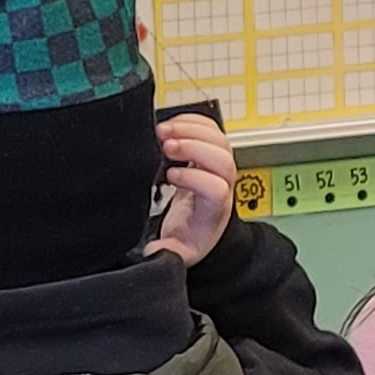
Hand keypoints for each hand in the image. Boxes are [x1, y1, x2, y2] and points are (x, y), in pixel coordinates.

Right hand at [151, 109, 234, 263]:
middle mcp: (223, 183)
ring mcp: (219, 164)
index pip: (217, 188)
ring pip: (217, 138)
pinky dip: (191, 120)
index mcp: (215, 208)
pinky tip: (172, 123)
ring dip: (190, 129)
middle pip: (221, 157)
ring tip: (163, 130)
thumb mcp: (180, 252)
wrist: (205, 226)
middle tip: (166, 145)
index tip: (170, 176)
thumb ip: (167, 253)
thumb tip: (152, 251)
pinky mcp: (211, 150)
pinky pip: (210, 128)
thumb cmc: (193, 234)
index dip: (195, 178)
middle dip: (194, 147)